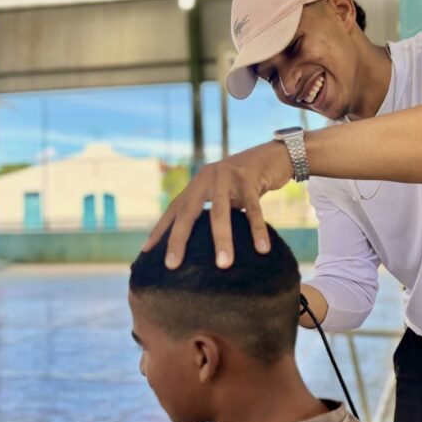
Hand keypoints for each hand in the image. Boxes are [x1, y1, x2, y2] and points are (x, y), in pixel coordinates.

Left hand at [143, 141, 292, 268]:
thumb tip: (204, 248)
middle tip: (172, 265)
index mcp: (198, 183)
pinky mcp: (250, 178)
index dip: (160, 230)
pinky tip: (262, 250)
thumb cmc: (248, 182)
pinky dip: (257, 230)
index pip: (174, 209)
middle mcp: (207, 177)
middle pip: (189, 212)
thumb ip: (214, 211)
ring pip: (221, 213)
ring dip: (222, 240)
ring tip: (223, 265)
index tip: (147, 252)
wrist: (273, 155)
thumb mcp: (225, 194)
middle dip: (179, 239)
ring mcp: (228, 175)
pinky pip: (253, 208)